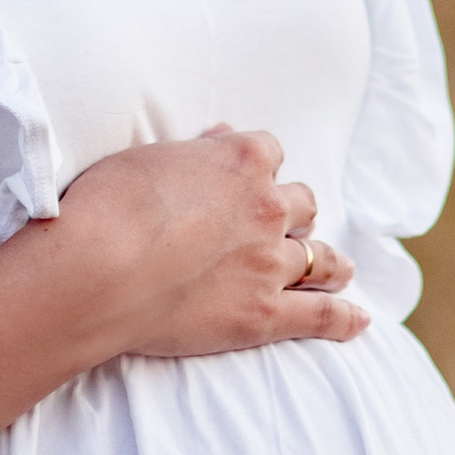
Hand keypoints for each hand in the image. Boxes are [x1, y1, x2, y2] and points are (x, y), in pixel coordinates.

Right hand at [46, 126, 366, 363]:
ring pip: (320, 257)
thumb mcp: (146, 157)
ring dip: (326, 262)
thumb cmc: (106, 206)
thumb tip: (222, 134)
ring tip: (336, 270)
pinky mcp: (265, 314)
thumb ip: (194, 150)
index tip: (247, 182)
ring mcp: (270, 261)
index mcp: (242, 160)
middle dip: (292, 215)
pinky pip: (321, 315)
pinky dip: (343, 318)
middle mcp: (267, 206)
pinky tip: (357, 321)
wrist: (97, 270)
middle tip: (278, 230)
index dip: (259, 169)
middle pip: (301, 204)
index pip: (270, 152)